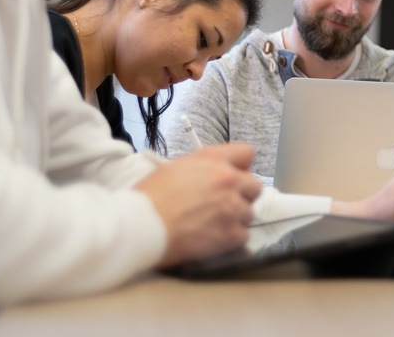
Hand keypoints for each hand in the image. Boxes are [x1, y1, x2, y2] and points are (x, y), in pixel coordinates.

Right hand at [135, 143, 261, 267]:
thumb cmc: (150, 198)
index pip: (247, 153)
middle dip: (241, 196)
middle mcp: (229, 181)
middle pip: (254, 187)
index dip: (241, 166)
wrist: (139, 225)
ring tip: (211, 225)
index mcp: (214, 161)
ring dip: (235, 219)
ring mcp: (233, 208)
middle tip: (220, 206)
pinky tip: (212, 239)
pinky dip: (231, 240)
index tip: (233, 177)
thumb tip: (220, 171)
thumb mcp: (177, 167)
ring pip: (249, 213)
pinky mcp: (231, 234)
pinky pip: (244, 236)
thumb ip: (204, 166)